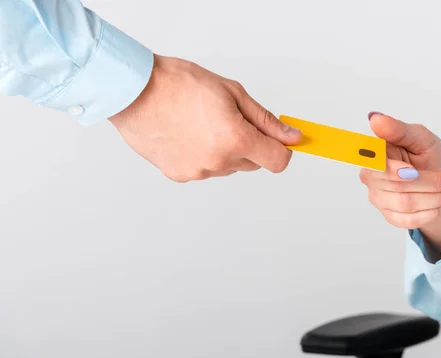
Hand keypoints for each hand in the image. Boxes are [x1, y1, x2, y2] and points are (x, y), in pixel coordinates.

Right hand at [109, 55, 301, 181]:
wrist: (134, 90)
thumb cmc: (179, 84)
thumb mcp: (232, 93)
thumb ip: (266, 121)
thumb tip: (291, 137)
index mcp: (236, 139)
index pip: (277, 161)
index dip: (282, 150)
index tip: (279, 141)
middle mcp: (219, 162)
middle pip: (252, 163)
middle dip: (249, 145)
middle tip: (228, 119)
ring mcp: (198, 172)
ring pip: (227, 166)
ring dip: (224, 150)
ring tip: (200, 123)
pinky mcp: (180, 175)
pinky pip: (204, 169)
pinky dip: (202, 155)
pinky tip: (186, 134)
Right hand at [360, 112, 440, 258]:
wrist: (436, 180)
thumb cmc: (426, 155)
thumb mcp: (420, 137)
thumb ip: (399, 130)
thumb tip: (375, 118)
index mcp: (375, 154)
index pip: (375, 165)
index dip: (392, 170)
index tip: (413, 171)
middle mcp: (370, 176)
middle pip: (397, 186)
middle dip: (431, 183)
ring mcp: (378, 197)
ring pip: (405, 204)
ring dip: (435, 198)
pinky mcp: (388, 214)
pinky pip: (406, 221)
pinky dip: (427, 214)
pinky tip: (438, 205)